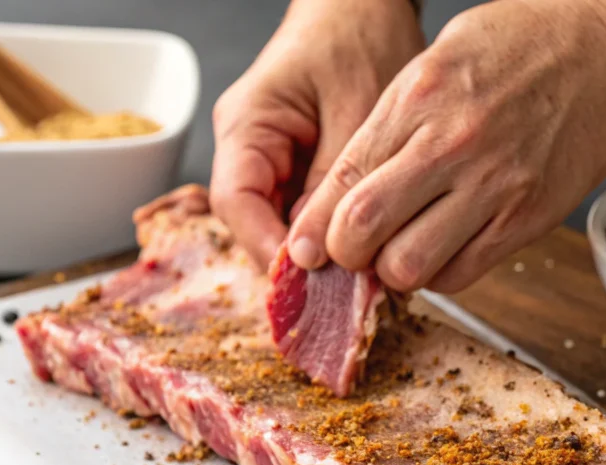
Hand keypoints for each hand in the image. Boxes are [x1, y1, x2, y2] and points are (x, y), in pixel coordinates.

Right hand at [209, 0, 423, 268]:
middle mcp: (252, 149)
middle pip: (256, 226)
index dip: (267, 249)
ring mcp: (276, 163)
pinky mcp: (303, 172)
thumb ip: (337, 178)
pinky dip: (333, 239)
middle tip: (346, 295)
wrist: (369, 6)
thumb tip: (322, 252)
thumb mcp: (357, 106)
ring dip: (319, 256)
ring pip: (283, 228)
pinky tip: (366, 256)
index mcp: (247, 125)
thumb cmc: (360, 35)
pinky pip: (307, 217)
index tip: (307, 284)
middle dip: (298, 264)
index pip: (236, 202)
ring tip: (361, 282)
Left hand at [285, 0, 605, 292]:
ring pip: (412, 266)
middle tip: (355, 250)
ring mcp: (495, 186)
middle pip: (364, 232)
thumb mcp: (436, 60)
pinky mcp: (530, 216)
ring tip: (403, 250)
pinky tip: (444, 249)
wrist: (605, 43)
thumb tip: (347, 187)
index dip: (314, 228)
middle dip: (347, 254)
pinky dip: (441, 273)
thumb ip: (391, 123)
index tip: (308, 247)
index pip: (343, 182)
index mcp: (418, 100)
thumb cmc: (518, 43)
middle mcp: (451, 146)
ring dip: (395, 269)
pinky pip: (464, 273)